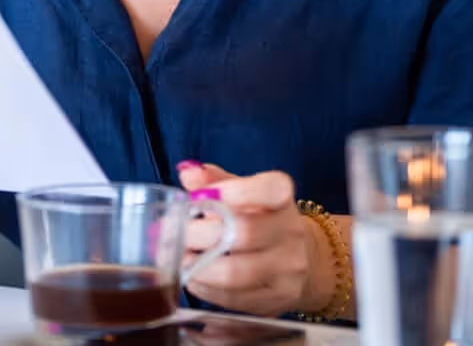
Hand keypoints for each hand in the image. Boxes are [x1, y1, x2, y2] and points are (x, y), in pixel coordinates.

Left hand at [178, 162, 331, 317]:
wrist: (303, 259)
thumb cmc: (261, 217)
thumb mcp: (244, 192)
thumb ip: (215, 181)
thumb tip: (187, 172)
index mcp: (282, 197)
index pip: (269, 189)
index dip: (234, 191)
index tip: (197, 196)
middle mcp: (291, 232)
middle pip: (243, 233)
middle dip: (198, 234)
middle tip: (169, 233)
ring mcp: (287, 270)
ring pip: (235, 273)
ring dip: (197, 267)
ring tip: (178, 258)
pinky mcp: (276, 301)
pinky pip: (234, 299)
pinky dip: (206, 289)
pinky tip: (193, 277)